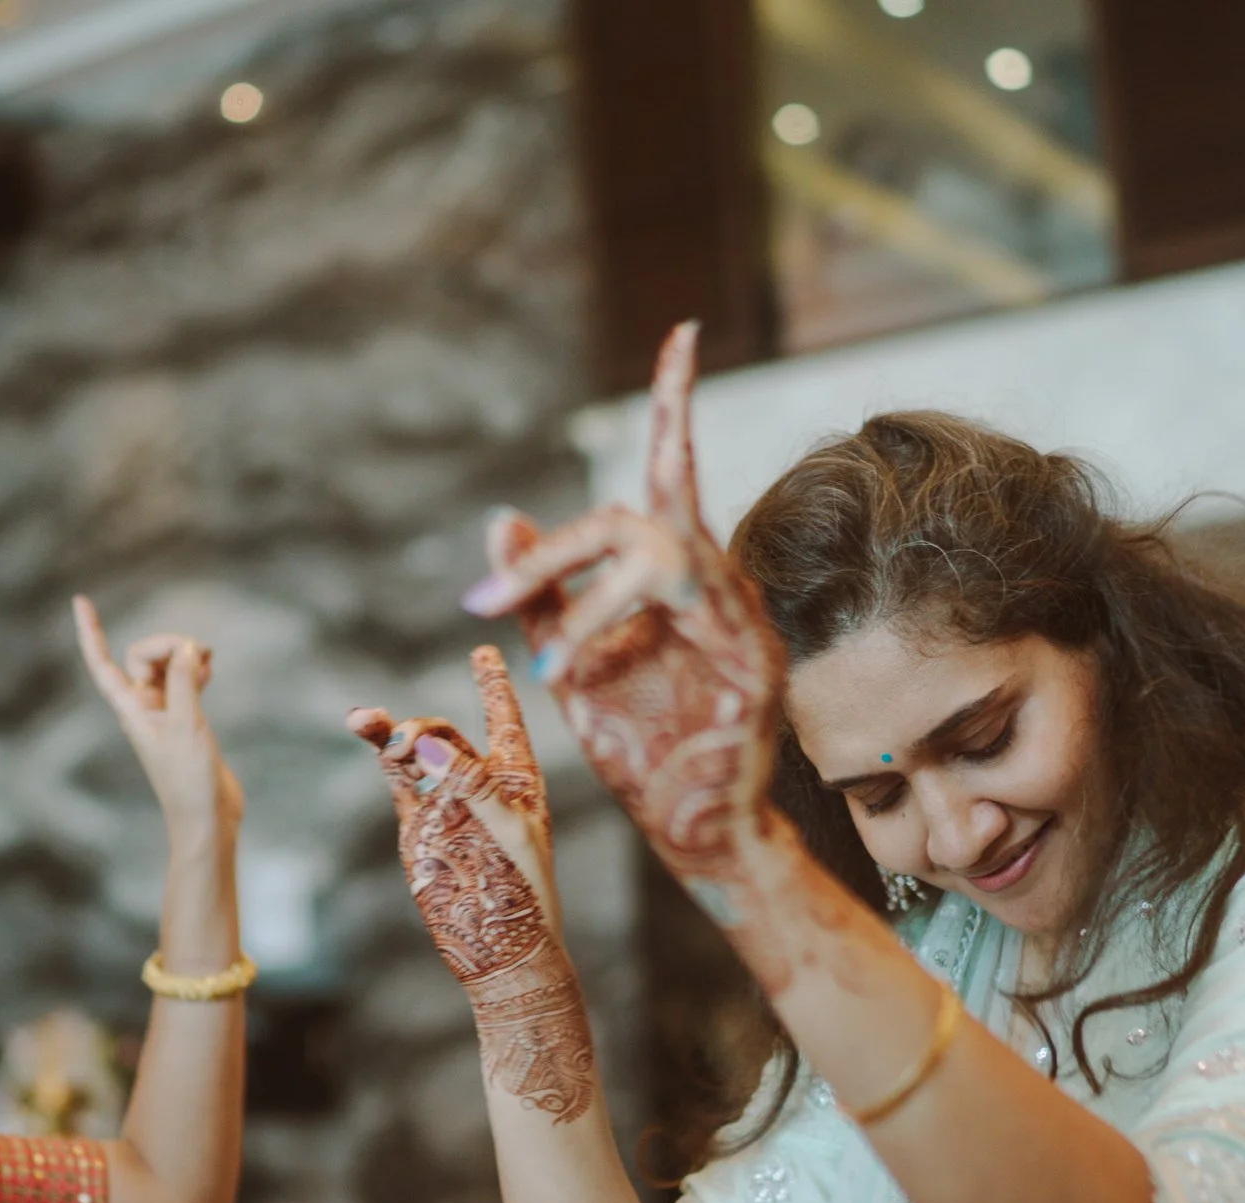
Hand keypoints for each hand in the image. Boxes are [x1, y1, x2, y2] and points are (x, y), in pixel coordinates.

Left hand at [74, 597, 243, 843]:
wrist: (206, 817)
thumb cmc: (188, 780)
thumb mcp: (185, 724)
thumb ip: (182, 681)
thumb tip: (186, 647)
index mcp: (130, 710)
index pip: (101, 663)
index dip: (89, 632)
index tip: (80, 601)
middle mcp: (142, 709)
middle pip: (142, 656)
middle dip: (168, 644)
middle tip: (201, 653)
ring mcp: (163, 714)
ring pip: (165, 667)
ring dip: (184, 655)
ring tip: (210, 660)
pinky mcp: (184, 722)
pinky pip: (182, 682)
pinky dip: (194, 670)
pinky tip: (210, 671)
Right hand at [349, 648, 596, 1122]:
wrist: (502, 951)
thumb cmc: (525, 894)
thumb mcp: (508, 832)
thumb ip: (470, 783)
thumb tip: (426, 740)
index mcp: (518, 780)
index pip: (504, 721)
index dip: (493, 686)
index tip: (482, 651)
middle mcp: (480, 784)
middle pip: (447, 734)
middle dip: (423, 726)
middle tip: (405, 739)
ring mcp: (445, 804)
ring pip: (415, 753)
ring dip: (391, 732)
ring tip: (365, 721)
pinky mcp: (419, 828)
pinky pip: (398, 782)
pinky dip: (383, 758)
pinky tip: (368, 733)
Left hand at [462, 322, 785, 915]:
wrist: (696, 830)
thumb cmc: (641, 749)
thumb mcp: (569, 661)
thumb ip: (539, 592)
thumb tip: (501, 517)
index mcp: (678, 579)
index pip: (672, 471)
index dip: (676, 402)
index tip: (681, 330)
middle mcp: (716, 586)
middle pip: (644, 512)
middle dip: (559, 551)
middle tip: (491, 600)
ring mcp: (742, 622)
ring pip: (660, 552)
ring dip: (585, 595)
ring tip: (546, 661)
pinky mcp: (753, 664)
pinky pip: (680, 611)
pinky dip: (613, 632)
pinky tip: (574, 671)